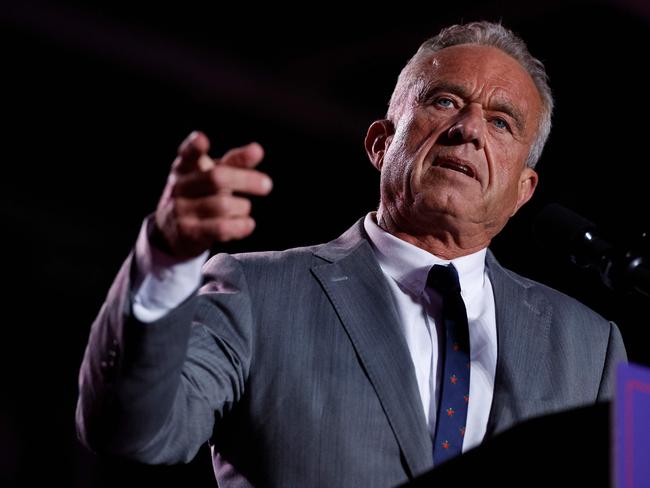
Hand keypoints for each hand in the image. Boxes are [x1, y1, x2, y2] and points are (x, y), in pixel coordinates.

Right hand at [154, 131, 272, 257]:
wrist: (174, 232)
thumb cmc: (200, 196)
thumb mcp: (214, 176)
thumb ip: (235, 162)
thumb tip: (257, 149)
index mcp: (185, 167)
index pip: (187, 154)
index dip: (193, 146)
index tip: (202, 139)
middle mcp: (180, 186)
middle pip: (216, 178)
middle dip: (245, 180)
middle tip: (267, 185)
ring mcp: (181, 210)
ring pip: (223, 205)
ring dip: (243, 207)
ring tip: (244, 208)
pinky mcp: (188, 232)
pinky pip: (220, 228)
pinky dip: (240, 226)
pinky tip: (248, 224)